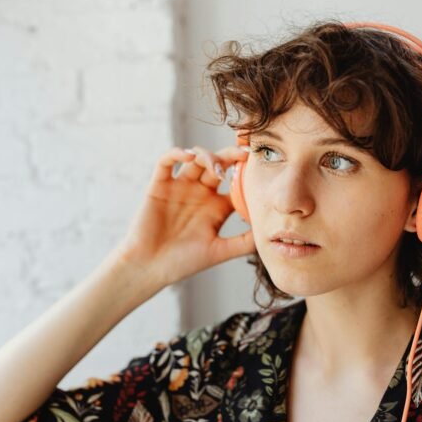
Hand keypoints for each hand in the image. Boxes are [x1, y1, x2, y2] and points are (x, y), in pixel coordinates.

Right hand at [109, 145, 254, 288]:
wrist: (150, 268)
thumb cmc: (183, 262)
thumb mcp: (219, 251)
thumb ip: (244, 242)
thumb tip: (271, 232)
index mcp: (216, 206)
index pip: (235, 182)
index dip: (247, 172)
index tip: (260, 167)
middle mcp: (200, 192)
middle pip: (219, 164)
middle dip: (231, 156)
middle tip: (243, 155)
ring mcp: (180, 187)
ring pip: (196, 158)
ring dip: (207, 156)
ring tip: (216, 168)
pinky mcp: (159, 185)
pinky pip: (166, 162)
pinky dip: (176, 153)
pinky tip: (188, 156)